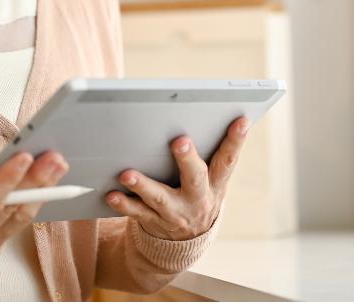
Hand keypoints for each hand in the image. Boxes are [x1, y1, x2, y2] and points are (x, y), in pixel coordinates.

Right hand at [0, 149, 67, 267]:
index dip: (7, 181)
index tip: (24, 157)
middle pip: (9, 209)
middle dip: (35, 182)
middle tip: (54, 159)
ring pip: (19, 216)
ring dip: (42, 190)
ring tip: (57, 165)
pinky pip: (17, 221)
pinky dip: (33, 200)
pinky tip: (45, 182)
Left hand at [104, 116, 249, 240]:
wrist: (187, 240)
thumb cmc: (198, 192)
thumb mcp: (212, 180)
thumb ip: (210, 154)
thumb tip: (203, 113)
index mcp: (216, 184)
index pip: (229, 160)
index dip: (236, 141)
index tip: (241, 120)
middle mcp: (198, 199)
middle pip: (195, 178)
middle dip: (187, 160)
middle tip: (180, 141)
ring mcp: (176, 212)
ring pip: (160, 197)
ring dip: (143, 185)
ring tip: (127, 173)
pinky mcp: (155, 221)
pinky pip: (137, 212)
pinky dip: (124, 203)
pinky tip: (111, 193)